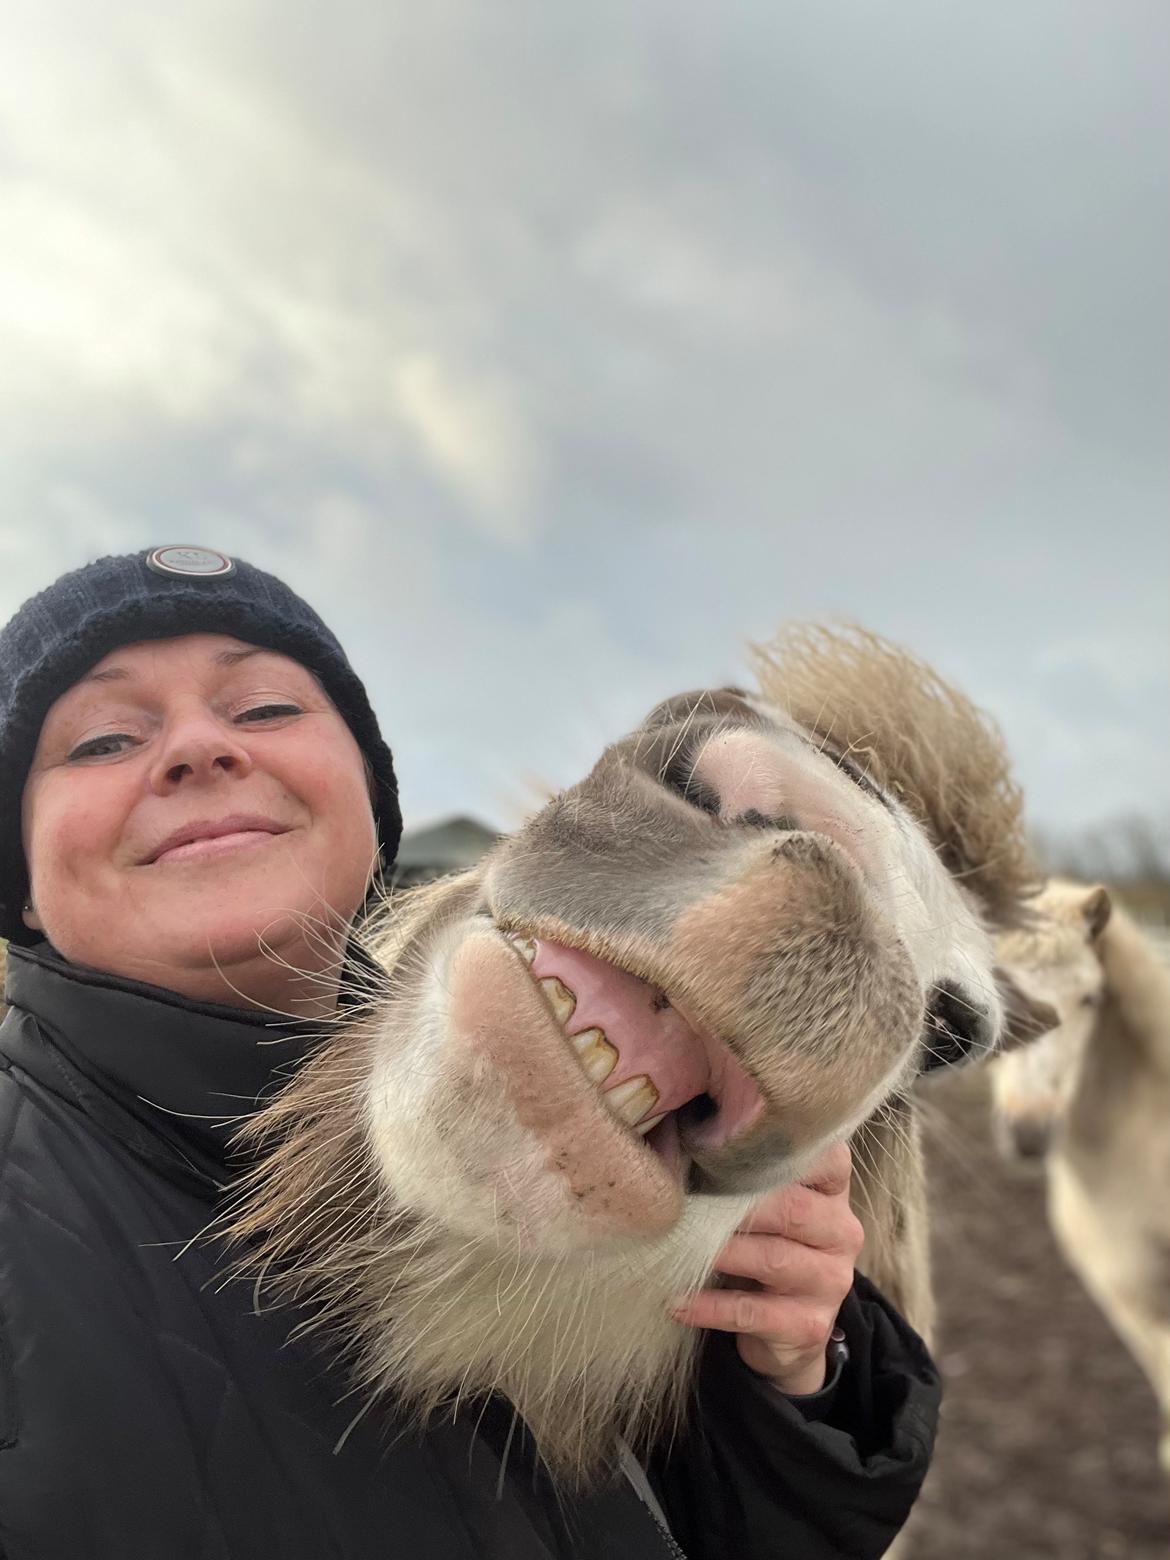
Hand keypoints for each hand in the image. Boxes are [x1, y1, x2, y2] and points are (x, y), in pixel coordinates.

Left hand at [670, 1142, 862, 1393]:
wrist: (784, 1327)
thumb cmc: (763, 1241)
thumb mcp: (763, 1203)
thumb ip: (742, 1170)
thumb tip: (677, 1136)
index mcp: (833, 1190)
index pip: (827, 1157)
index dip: (783, 1149)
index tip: (730, 1143)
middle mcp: (841, 1231)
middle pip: (792, 1208)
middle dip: (736, 1204)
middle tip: (687, 1198)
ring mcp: (831, 1281)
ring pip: (774, 1260)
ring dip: (722, 1252)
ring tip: (680, 1246)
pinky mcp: (809, 1325)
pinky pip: (754, 1312)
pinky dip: (711, 1306)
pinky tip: (678, 1301)